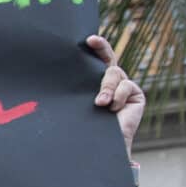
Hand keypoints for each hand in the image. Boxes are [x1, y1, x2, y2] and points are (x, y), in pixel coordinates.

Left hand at [85, 36, 145, 162]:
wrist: (102, 147)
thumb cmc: (84, 128)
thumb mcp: (76, 107)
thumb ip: (74, 92)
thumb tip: (49, 78)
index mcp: (91, 83)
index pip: (92, 62)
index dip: (93, 48)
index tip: (86, 39)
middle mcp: (108, 82)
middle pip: (107, 58)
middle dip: (101, 47)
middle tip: (92, 41)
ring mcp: (123, 87)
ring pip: (114, 73)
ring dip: (106, 87)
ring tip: (100, 104)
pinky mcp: (136, 94)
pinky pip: (127, 86)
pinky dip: (118, 96)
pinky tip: (113, 109)